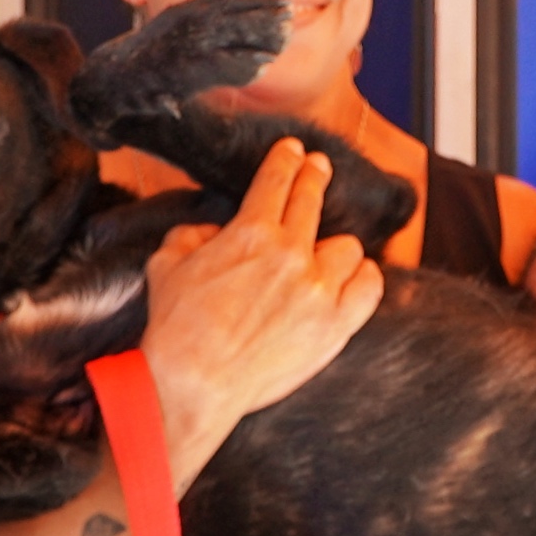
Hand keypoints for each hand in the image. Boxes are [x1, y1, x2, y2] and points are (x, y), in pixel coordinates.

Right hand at [138, 136, 383, 465]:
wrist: (196, 385)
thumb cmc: (176, 328)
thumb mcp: (166, 265)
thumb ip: (191, 235)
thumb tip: (212, 231)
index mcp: (250, 232)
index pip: (277, 180)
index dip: (287, 159)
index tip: (295, 151)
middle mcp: (291, 254)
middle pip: (313, 199)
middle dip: (314, 177)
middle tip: (317, 168)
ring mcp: (319, 291)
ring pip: (347, 247)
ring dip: (333, 246)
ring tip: (324, 250)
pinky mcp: (336, 326)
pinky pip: (369, 287)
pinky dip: (363, 278)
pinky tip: (354, 277)